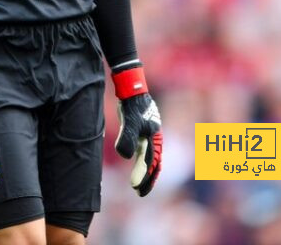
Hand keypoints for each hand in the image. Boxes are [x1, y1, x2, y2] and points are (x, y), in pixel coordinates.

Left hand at [112, 65, 161, 196]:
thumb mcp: (130, 121)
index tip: (136, 187)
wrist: (132, 88)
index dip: (144, 175)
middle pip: (154, 162)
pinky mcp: (141, 131)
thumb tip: (126, 157)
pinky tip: (136, 164)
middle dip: (148, 178)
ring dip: (146, 171)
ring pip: (150, 158)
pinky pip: (144, 150)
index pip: (150, 162)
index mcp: (154, 137)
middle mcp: (154, 137)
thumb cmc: (132, 105)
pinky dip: (142, 161)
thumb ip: (128, 138)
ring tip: (138, 185)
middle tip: (140, 192)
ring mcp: (148, 134)